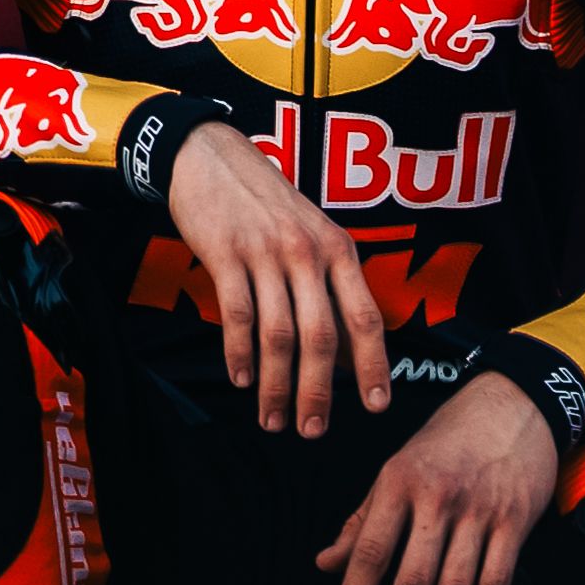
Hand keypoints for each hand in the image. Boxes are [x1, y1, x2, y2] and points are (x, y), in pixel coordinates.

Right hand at [168, 116, 386, 434]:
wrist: (209, 154)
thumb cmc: (263, 200)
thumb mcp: (310, 230)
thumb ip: (328, 281)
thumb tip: (342, 348)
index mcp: (338, 249)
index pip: (364, 317)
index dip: (372, 365)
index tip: (375, 406)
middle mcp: (307, 252)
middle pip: (321, 335)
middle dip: (318, 391)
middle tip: (312, 429)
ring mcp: (265, 253)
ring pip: (278, 333)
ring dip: (277, 384)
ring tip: (272, 419)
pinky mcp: (224, 253)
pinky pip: (236, 314)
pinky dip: (239, 352)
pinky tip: (241, 379)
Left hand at [318, 375, 560, 584]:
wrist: (516, 404)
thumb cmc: (449, 438)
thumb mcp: (395, 468)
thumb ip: (362, 519)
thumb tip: (326, 562)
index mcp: (398, 483)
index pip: (369, 550)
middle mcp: (438, 500)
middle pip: (413, 579)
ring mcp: (481, 513)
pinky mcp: (517, 523)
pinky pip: (497, 579)